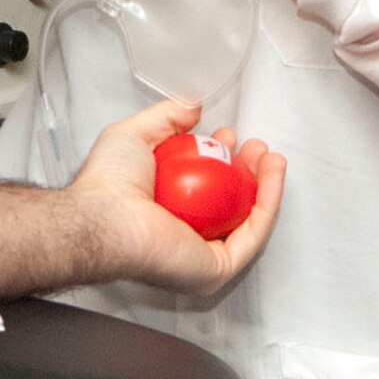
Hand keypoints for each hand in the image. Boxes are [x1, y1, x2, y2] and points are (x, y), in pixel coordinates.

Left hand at [69, 98, 283, 293]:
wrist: (105, 217)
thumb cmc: (107, 184)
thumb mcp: (134, 134)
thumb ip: (165, 118)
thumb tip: (192, 110)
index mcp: (162, 214)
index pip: (202, 190)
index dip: (221, 161)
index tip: (228, 137)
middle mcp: (183, 238)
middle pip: (229, 206)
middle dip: (248, 173)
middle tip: (255, 146)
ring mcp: (202, 257)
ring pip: (246, 220)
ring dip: (265, 186)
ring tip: (271, 156)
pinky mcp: (217, 269)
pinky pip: (252, 234)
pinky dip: (268, 202)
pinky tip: (273, 173)